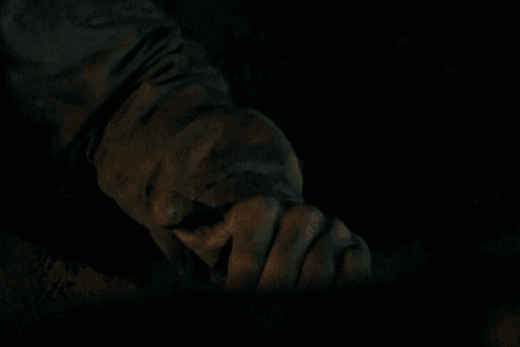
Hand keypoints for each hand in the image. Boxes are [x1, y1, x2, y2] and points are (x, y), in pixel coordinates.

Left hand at [161, 194, 370, 290]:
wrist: (276, 239)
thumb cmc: (231, 242)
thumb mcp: (202, 230)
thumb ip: (178, 217)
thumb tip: (162, 209)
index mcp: (261, 205)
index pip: (249, 248)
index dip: (239, 280)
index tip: (232, 299)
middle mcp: (301, 212)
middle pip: (285, 266)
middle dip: (268, 294)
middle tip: (257, 314)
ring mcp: (332, 228)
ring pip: (319, 274)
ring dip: (300, 298)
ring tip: (281, 311)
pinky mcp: (356, 248)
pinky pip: (354, 276)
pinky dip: (335, 294)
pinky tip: (311, 304)